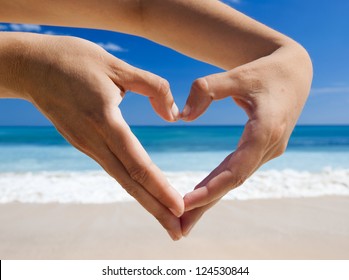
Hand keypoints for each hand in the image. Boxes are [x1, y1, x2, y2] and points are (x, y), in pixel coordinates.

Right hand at [3, 33, 183, 239]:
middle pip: (129, 182)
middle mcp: (93, 140)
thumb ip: (152, 86)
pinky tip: (144, 190)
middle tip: (178, 231)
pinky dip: (131, 184)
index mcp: (104, 120)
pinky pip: (112, 167)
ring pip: (121, 179)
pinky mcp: (83, 142)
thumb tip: (174, 115)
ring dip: (145, 201)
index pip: (137, 163)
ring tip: (166, 218)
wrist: (30, 65)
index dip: (159, 187)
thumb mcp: (116, 65)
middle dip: (155, 209)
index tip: (179, 207)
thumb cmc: (73, 59)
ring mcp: (86, 144)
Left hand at [180, 43, 312, 235]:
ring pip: (234, 180)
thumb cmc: (265, 70)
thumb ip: (207, 89)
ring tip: (184, 220)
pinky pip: (236, 171)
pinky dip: (217, 185)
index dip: (212, 188)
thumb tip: (182, 116)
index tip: (185, 203)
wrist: (294, 72)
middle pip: (233, 183)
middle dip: (205, 206)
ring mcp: (267, 150)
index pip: (237, 169)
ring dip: (210, 200)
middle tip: (178, 229)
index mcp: (266, 130)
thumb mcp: (237, 74)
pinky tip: (201, 196)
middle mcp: (269, 147)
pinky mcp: (261, 149)